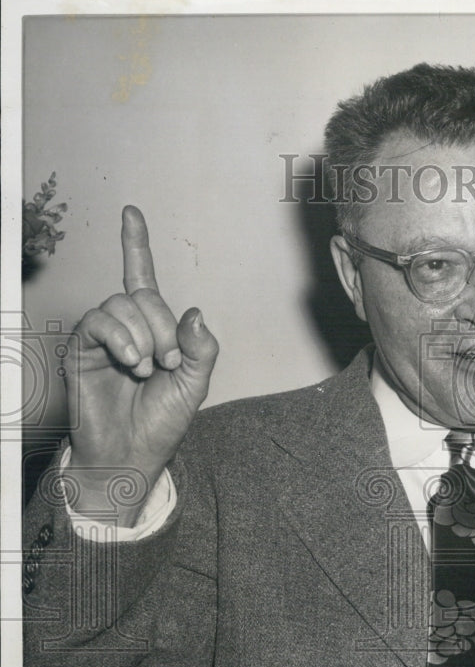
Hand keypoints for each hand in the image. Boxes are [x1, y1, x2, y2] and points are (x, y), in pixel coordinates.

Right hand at [64, 206, 218, 524]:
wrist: (132, 454)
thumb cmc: (161, 422)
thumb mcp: (195, 384)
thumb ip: (201, 349)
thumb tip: (195, 312)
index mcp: (153, 330)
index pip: (142, 278)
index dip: (136, 245)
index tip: (132, 212)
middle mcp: (125, 328)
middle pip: (142, 295)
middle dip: (162, 326)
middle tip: (169, 362)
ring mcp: (102, 338)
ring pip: (120, 306)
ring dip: (143, 336)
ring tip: (148, 369)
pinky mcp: (81, 351)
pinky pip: (98, 322)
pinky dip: (121, 338)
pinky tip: (132, 362)